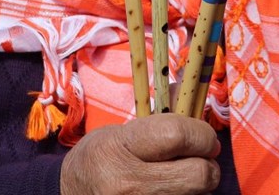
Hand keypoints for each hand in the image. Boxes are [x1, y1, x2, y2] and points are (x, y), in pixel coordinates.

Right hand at [60, 114, 220, 194]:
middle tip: (200, 158)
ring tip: (180, 177)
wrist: (72, 194)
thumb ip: (161, 116)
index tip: (203, 136)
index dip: (201, 134)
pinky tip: (173, 191)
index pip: (178, 135)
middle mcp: (128, 184)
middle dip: (207, 164)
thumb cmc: (100, 159)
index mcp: (119, 149)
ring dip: (199, 186)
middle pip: (198, 174)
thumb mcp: (120, 131)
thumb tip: (194, 93)